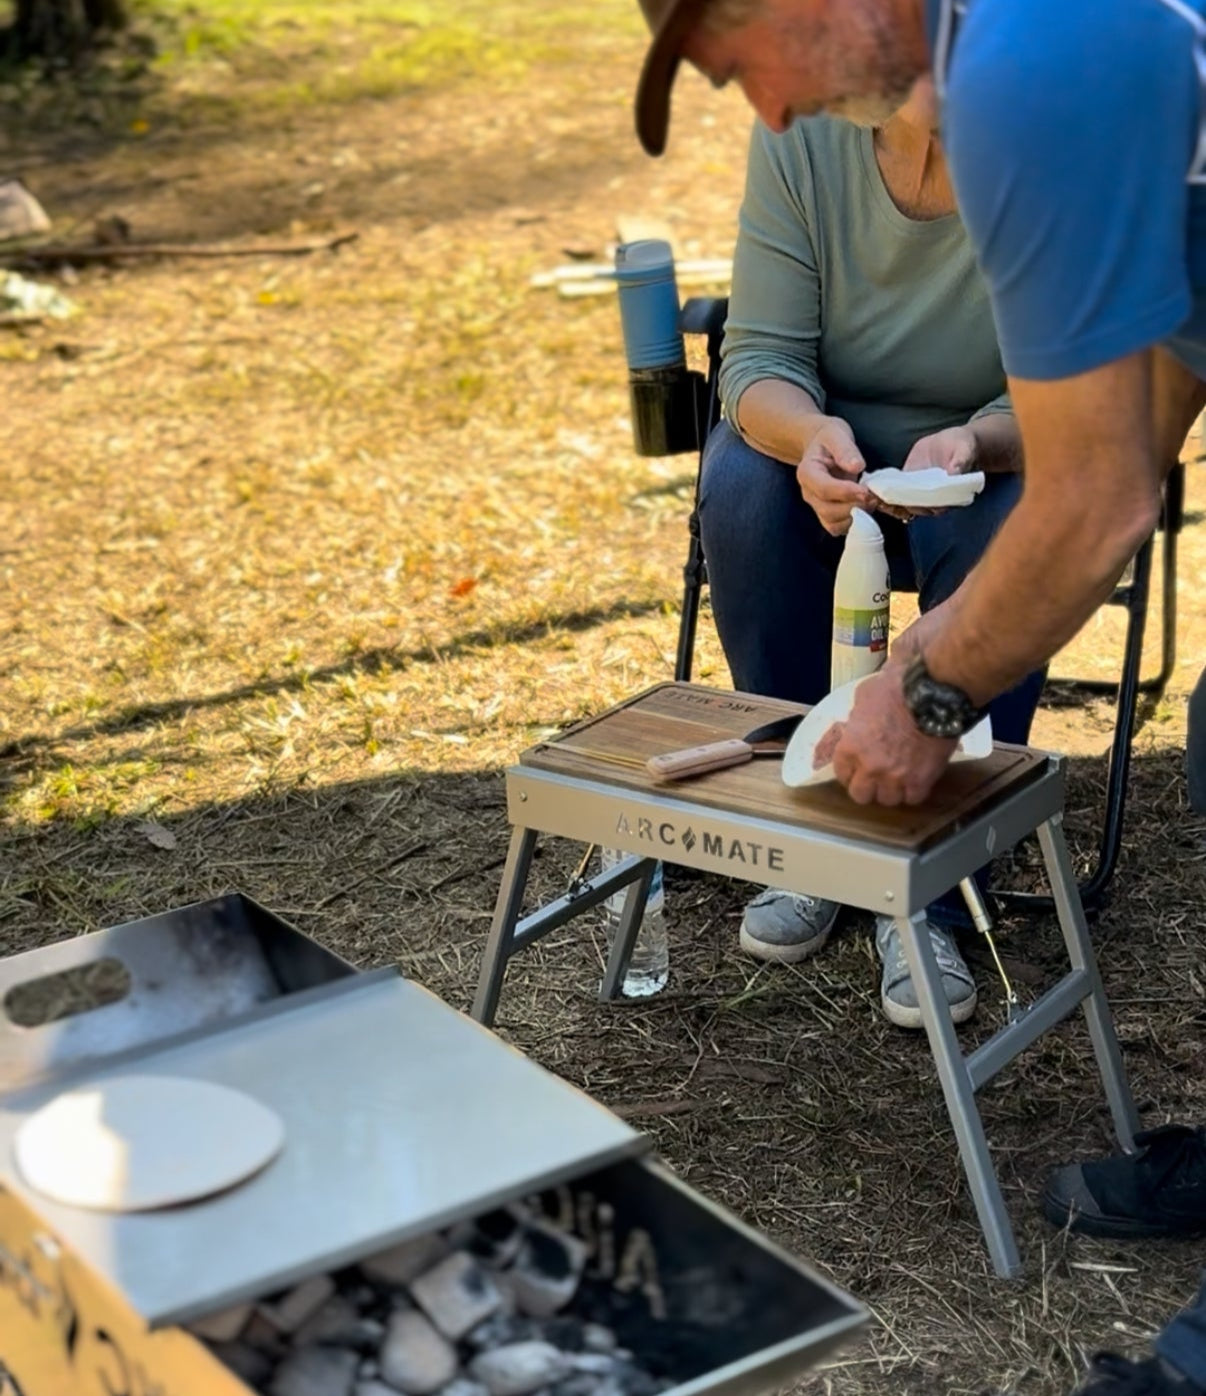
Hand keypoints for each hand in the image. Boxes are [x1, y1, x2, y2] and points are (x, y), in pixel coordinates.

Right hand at [796, 418, 876, 535]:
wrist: (820, 445)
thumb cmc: (828, 438)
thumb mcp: (836, 434)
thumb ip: (845, 449)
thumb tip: (857, 466)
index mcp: (807, 472)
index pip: (823, 489)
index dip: (845, 492)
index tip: (866, 490)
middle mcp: (809, 493)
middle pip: (827, 510)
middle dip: (854, 507)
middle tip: (874, 496)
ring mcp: (817, 506)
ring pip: (833, 524)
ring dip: (856, 517)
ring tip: (872, 501)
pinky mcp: (828, 514)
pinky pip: (839, 528)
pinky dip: (855, 524)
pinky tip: (867, 508)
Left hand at [827, 668, 957, 805]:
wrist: (934, 694)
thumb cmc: (899, 687)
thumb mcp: (866, 694)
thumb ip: (858, 715)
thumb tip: (859, 720)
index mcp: (851, 746)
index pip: (842, 773)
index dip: (850, 771)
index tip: (857, 769)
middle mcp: (870, 767)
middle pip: (861, 795)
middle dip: (867, 787)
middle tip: (877, 777)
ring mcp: (896, 777)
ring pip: (888, 800)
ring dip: (892, 790)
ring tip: (899, 779)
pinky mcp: (921, 780)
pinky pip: (913, 798)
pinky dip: (914, 791)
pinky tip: (917, 780)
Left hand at [873, 426, 977, 523]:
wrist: (955, 441)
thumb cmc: (964, 447)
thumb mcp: (965, 451)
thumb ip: (960, 463)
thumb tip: (954, 472)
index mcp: (947, 497)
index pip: (931, 507)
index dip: (918, 506)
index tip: (905, 504)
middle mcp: (931, 499)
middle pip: (912, 507)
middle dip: (895, 505)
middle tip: (879, 500)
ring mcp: (917, 492)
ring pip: (900, 502)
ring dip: (884, 500)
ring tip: (870, 495)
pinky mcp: (907, 482)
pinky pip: (893, 490)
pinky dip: (882, 490)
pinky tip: (869, 486)